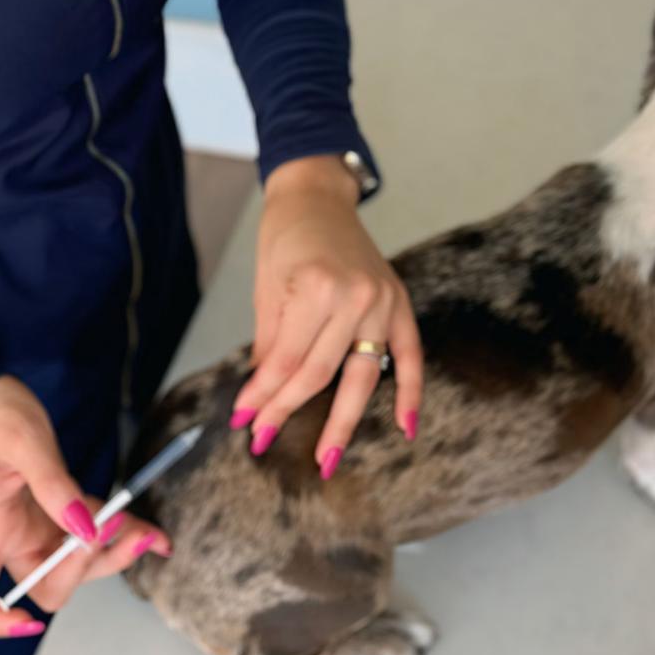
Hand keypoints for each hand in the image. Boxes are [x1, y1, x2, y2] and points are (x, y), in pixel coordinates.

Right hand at [0, 376, 171, 637]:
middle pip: (49, 584)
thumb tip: (85, 529)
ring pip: (79, 561)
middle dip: (91, 567)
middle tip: (125, 533)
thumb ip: (54, 485)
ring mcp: (37, 527)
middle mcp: (12, 538)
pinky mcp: (58, 510)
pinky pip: (90, 532)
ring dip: (116, 551)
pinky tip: (143, 523)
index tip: (30, 618)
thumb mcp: (24, 443)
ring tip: (151, 533)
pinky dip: (118, 529)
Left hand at [228, 156, 422, 477]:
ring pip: (361, 374)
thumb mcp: (267, 287)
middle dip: (288, 409)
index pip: (288, 359)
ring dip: (343, 421)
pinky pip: (410, 355)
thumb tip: (261, 393)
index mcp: (316, 288)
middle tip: (263, 439)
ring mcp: (382, 301)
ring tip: (327, 458)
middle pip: (321, 372)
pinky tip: (405, 427)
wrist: (317, 196)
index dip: (264, 394)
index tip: (244, 420)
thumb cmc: (284, 236)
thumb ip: (271, 342)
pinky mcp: (399, 301)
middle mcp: (355, 296)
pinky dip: (410, 392)